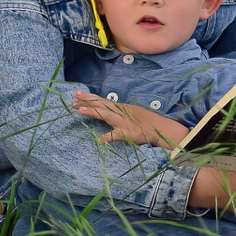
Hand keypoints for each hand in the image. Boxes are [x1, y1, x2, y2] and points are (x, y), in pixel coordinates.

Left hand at [72, 90, 192, 149]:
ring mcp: (124, 122)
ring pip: (107, 115)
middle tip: (73, 96)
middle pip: (102, 104)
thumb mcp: (130, 114)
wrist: (162, 129)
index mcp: (121, 107)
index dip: (89, 98)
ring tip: (80, 109)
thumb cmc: (146, 122)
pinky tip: (97, 140)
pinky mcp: (128, 133)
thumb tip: (104, 111)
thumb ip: (117, 113)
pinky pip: (116, 136)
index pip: (102, 101)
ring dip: (94, 112)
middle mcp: (121, 112)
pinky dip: (106, 138)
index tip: (76, 94)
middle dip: (87, 100)